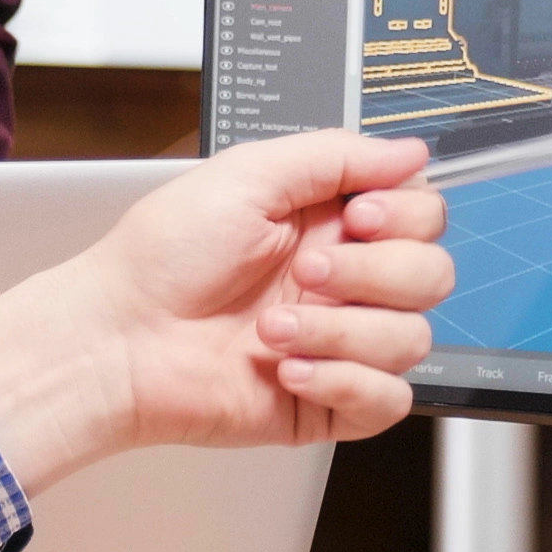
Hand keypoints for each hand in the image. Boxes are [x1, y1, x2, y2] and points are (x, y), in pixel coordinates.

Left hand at [0, 130, 448, 492]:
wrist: (119, 340)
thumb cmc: (161, 258)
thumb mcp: (247, 175)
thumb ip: (337, 155)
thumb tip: (410, 150)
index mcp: (329, 222)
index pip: (422, 214)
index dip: (406, 216)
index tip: (360, 215)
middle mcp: (343, 281)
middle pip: (431, 275)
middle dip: (374, 272)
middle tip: (308, 269)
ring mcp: (339, 342)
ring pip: (412, 338)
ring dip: (341, 329)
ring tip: (272, 329)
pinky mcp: (329, 400)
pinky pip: (388, 399)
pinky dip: (344, 381)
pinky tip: (290, 370)